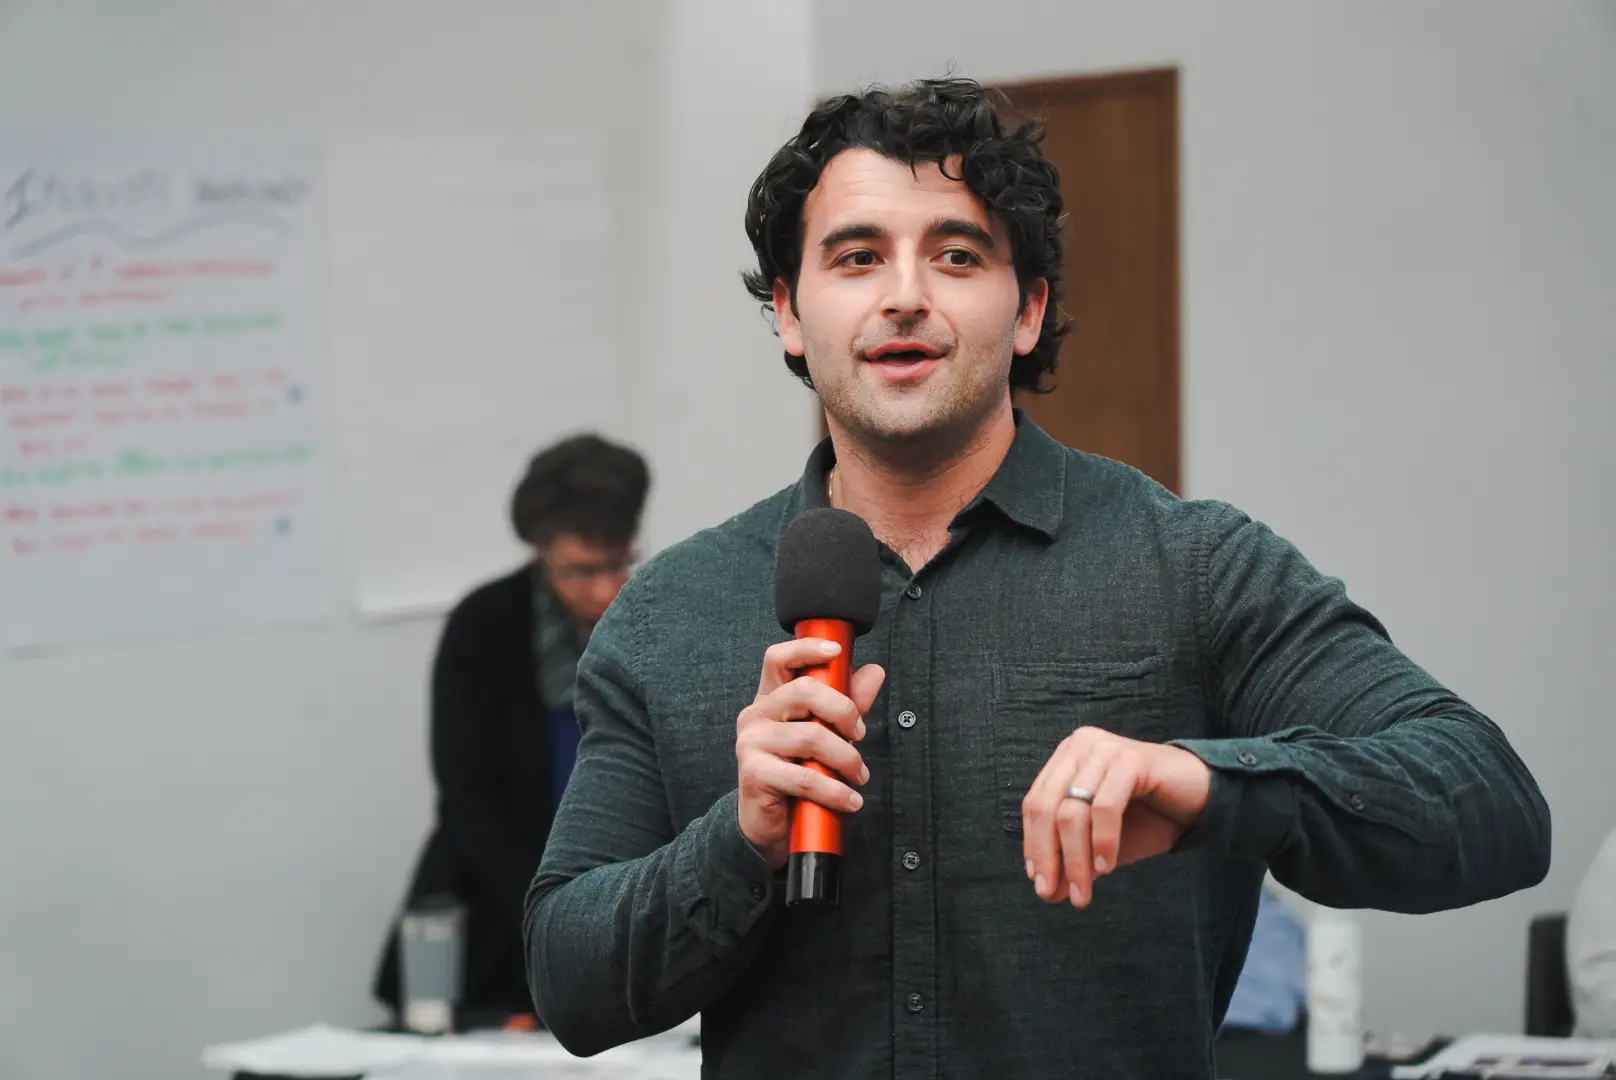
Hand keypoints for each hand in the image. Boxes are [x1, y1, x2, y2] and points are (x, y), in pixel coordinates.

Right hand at [735, 638, 885, 867]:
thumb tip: (874, 671)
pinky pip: (805, 776)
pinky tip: (850, 800)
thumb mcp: (826, 735)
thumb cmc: (795, 773)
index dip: (806, 648)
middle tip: (860, 733)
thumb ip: (847, 703)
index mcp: (770, 699)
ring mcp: (752, 742)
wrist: (770, 825)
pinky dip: (835, 791)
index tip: (837, 651)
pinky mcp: (754, 772)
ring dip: (847, 758)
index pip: (778, 659)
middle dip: (844, 710)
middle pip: (804, 690)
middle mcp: (756, 714)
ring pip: (812, 736)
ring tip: (859, 776)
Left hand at [1021, 727, 1210, 906]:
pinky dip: (1103, 841)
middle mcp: (1081, 746)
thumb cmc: (1149, 818)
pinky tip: (1106, 867)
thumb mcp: (1103, 846)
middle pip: (1047, 806)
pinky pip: (1106, 806)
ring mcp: (1105, 749)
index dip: (1033, 844)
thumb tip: (1048, 892)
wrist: (1203, 801)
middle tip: (1053, 895)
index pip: (1035, 804)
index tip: (1039, 883)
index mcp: (1067, 759)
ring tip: (1082, 893)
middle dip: (1049, 855)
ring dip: (1075, 858)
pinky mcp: (1132, 759)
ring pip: (1073, 810)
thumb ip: (1074, 861)